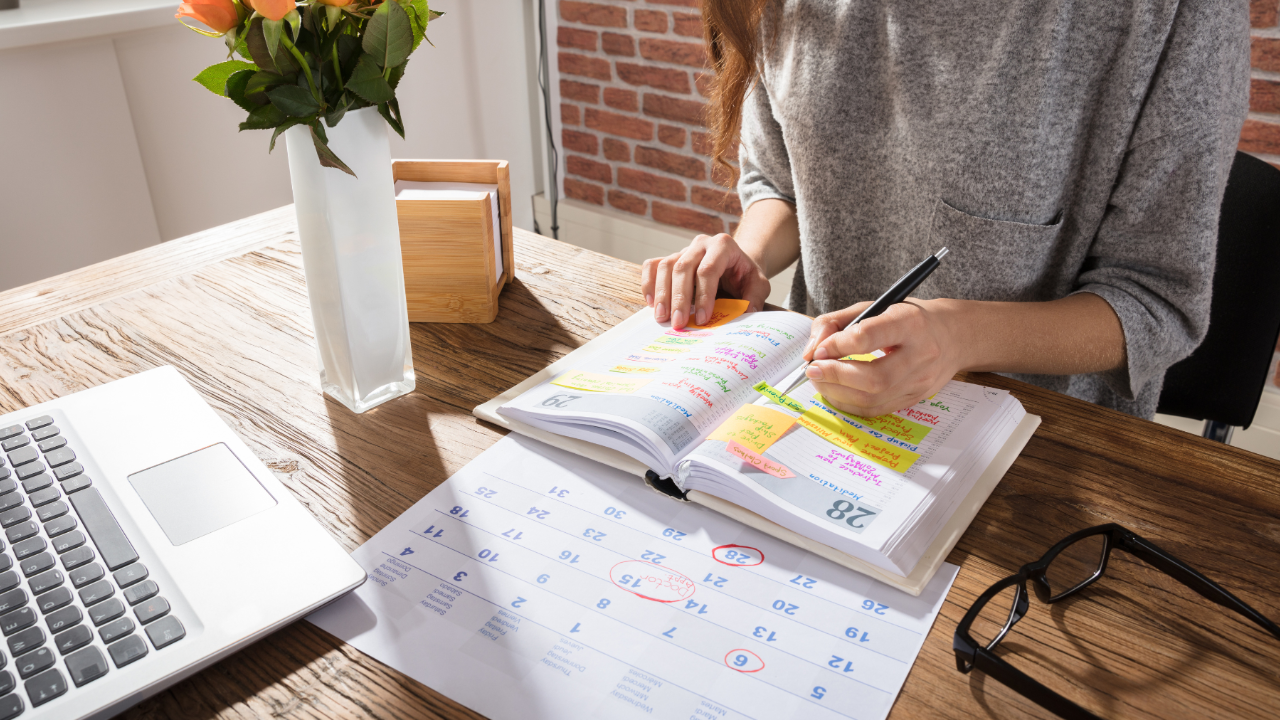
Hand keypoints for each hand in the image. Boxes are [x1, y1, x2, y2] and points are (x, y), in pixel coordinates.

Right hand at [641, 234, 770, 328]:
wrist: (736, 264)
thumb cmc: (745, 275)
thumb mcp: (759, 284)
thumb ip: (755, 297)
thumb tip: (746, 313)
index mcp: (723, 246)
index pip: (708, 270)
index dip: (703, 296)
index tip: (702, 319)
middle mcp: (701, 244)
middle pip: (683, 267)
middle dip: (679, 298)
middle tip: (678, 323)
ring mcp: (683, 250)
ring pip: (665, 266)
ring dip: (661, 294)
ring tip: (662, 318)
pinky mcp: (671, 258)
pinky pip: (652, 266)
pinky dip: (648, 283)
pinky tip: (652, 303)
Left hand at [802, 299, 963, 416]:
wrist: (953, 336)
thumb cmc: (907, 319)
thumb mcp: (874, 306)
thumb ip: (836, 322)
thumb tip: (811, 350)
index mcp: (910, 323)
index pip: (869, 336)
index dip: (837, 345)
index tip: (818, 350)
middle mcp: (921, 354)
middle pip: (874, 377)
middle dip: (835, 376)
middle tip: (813, 370)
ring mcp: (920, 381)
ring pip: (873, 398)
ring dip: (837, 392)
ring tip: (820, 380)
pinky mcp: (915, 398)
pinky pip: (876, 410)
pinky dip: (849, 404)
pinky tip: (836, 391)